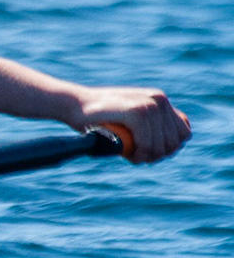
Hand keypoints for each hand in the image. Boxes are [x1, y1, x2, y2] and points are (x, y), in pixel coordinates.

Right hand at [69, 86, 191, 163]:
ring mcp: (149, 104)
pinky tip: (129, 155)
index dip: (170, 148)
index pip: (183, 132)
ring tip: (132, 156)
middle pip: (176, 141)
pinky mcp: (137, 112)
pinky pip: (148, 143)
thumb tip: (173, 144)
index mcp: (159, 100)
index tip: (151, 153)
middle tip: (139, 157)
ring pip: (163, 144)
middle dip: (159, 155)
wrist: (73, 105)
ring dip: (148, 156)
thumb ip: (151, 126)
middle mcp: (158, 100)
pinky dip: (141, 153)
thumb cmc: (99, 118)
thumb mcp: (131, 119)